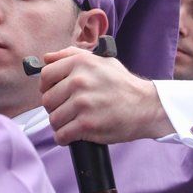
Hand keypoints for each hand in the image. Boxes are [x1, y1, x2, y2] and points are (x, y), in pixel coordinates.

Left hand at [39, 46, 171, 145]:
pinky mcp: (87, 125)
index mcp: (80, 63)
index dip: (45, 86)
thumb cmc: (123, 84)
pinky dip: (64, 138)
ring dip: (60, 124)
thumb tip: (46, 58)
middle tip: (66, 110)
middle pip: (47, 100)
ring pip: (53, 119)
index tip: (52, 92)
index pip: (46, 75)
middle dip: (54, 107)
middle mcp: (79, 81)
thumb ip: (72, 55)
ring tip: (72, 122)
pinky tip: (73, 134)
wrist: (146, 106)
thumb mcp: (101, 60)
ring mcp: (82, 104)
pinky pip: (61, 135)